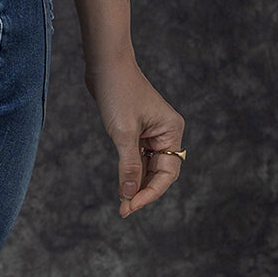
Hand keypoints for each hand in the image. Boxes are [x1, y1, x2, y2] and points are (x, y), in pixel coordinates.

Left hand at [85, 57, 185, 217]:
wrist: (106, 66)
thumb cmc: (118, 93)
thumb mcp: (123, 133)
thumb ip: (129, 166)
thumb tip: (130, 194)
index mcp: (171, 132)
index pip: (167, 173)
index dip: (150, 193)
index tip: (130, 206)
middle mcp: (167, 134)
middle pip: (160, 173)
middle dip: (143, 192)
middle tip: (124, 210)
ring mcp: (153, 134)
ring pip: (149, 169)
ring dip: (136, 185)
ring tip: (122, 202)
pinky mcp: (139, 133)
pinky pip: (139, 159)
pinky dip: (131, 173)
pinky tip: (123, 186)